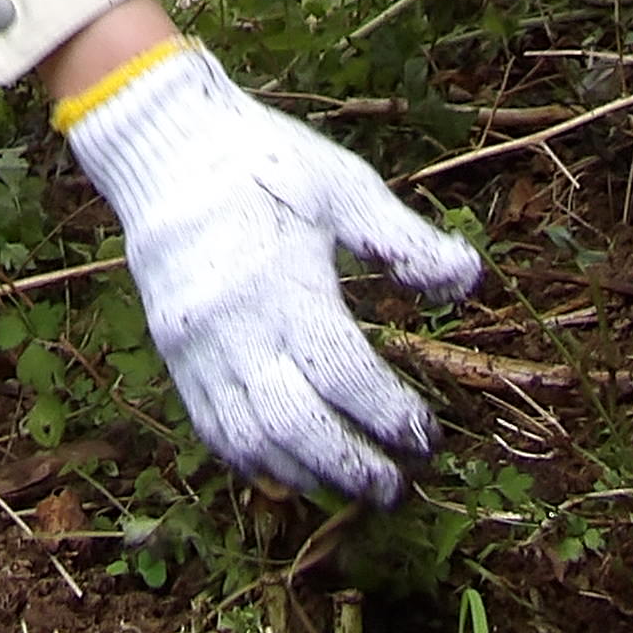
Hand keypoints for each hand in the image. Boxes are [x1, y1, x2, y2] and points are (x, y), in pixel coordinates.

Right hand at [65, 45, 478, 502]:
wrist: (164, 146)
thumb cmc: (262, 161)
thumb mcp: (342, 185)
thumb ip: (404, 240)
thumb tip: (469, 279)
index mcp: (284, 283)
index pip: (344, 374)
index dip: (390, 415)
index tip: (427, 436)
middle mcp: (235, 326)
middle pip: (297, 424)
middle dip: (352, 465)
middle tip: (395, 486)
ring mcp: (196, 346)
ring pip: (251, 438)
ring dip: (306, 474)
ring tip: (351, 487)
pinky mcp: (174, 353)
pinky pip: (212, 426)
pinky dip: (253, 459)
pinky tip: (290, 469)